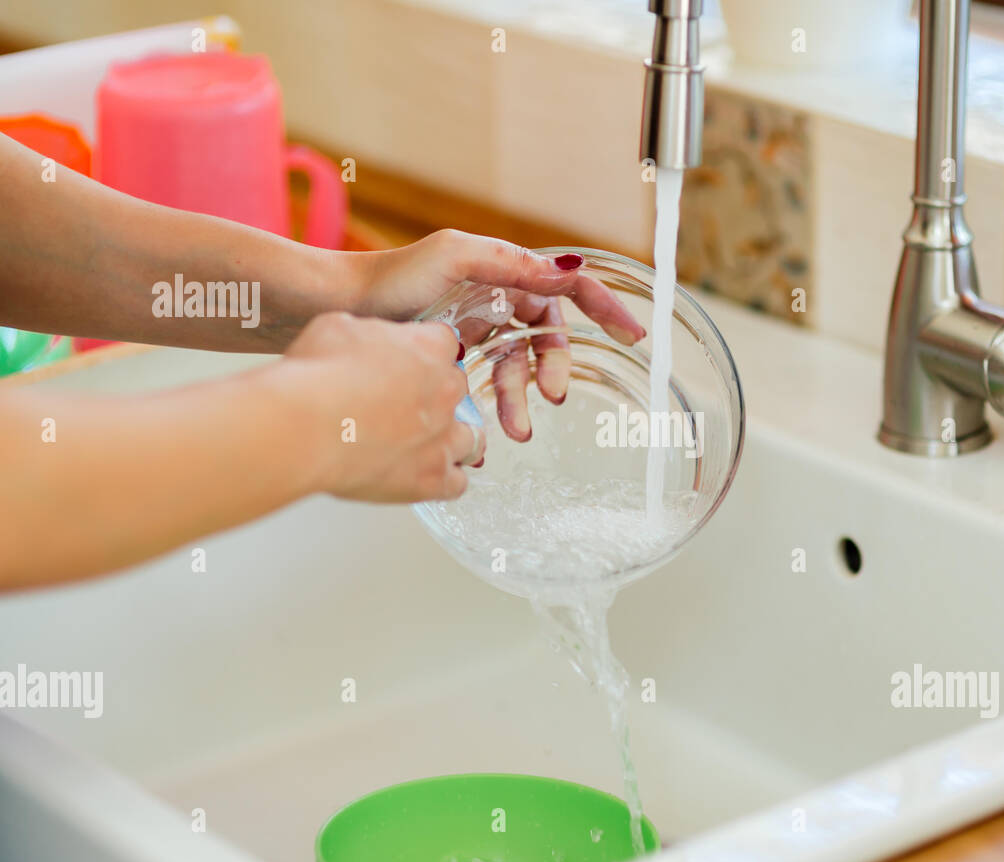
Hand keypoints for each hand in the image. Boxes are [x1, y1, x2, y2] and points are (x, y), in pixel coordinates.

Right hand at [283, 311, 480, 502]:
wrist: (306, 427)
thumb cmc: (317, 376)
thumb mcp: (339, 328)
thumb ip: (370, 335)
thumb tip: (370, 345)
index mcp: (427, 350)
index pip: (444, 343)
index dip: (426, 352)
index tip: (412, 360)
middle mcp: (445, 393)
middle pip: (458, 390)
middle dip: (436, 395)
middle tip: (407, 403)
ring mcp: (442, 439)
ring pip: (470, 438)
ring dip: (452, 439)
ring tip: (426, 443)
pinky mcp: (431, 479)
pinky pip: (457, 483)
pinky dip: (446, 480)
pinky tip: (426, 475)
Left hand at [354, 230, 644, 442]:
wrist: (339, 309)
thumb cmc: (390, 279)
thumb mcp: (454, 257)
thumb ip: (509, 262)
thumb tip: (564, 270)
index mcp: (505, 271)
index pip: (568, 287)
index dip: (604, 308)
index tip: (631, 334)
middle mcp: (498, 299)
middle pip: (547, 338)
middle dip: (552, 369)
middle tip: (550, 397)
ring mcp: (479, 329)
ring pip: (519, 368)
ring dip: (521, 398)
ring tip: (515, 429)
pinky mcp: (458, 358)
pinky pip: (491, 385)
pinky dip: (496, 406)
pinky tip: (492, 430)